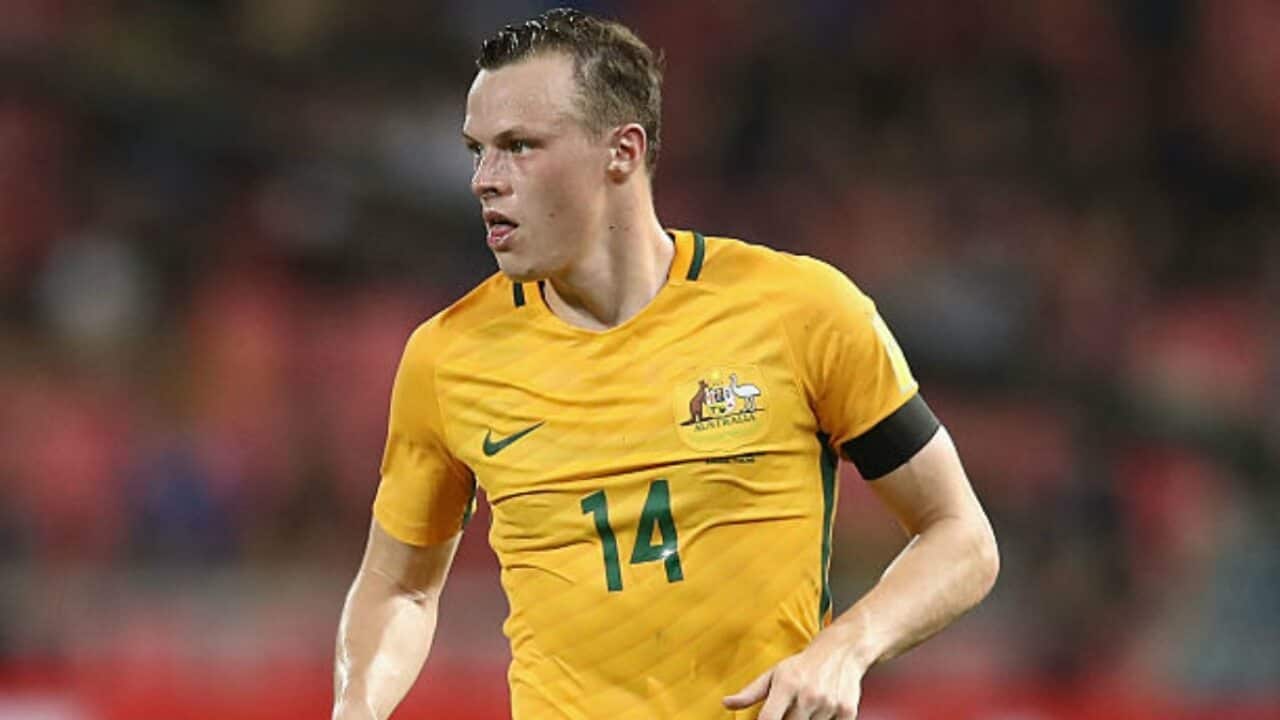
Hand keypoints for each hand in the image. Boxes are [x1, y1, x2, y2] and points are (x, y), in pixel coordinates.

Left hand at [722, 631, 867, 719]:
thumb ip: (751, 693)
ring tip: (808, 707)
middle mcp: (808, 694)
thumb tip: (726, 703)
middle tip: (791, 708)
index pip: (768, 719)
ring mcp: (828, 704)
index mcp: (786, 684)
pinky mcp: (847, 711)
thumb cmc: (803, 665)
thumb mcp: (774, 674)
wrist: (842, 650)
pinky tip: (822, 711)